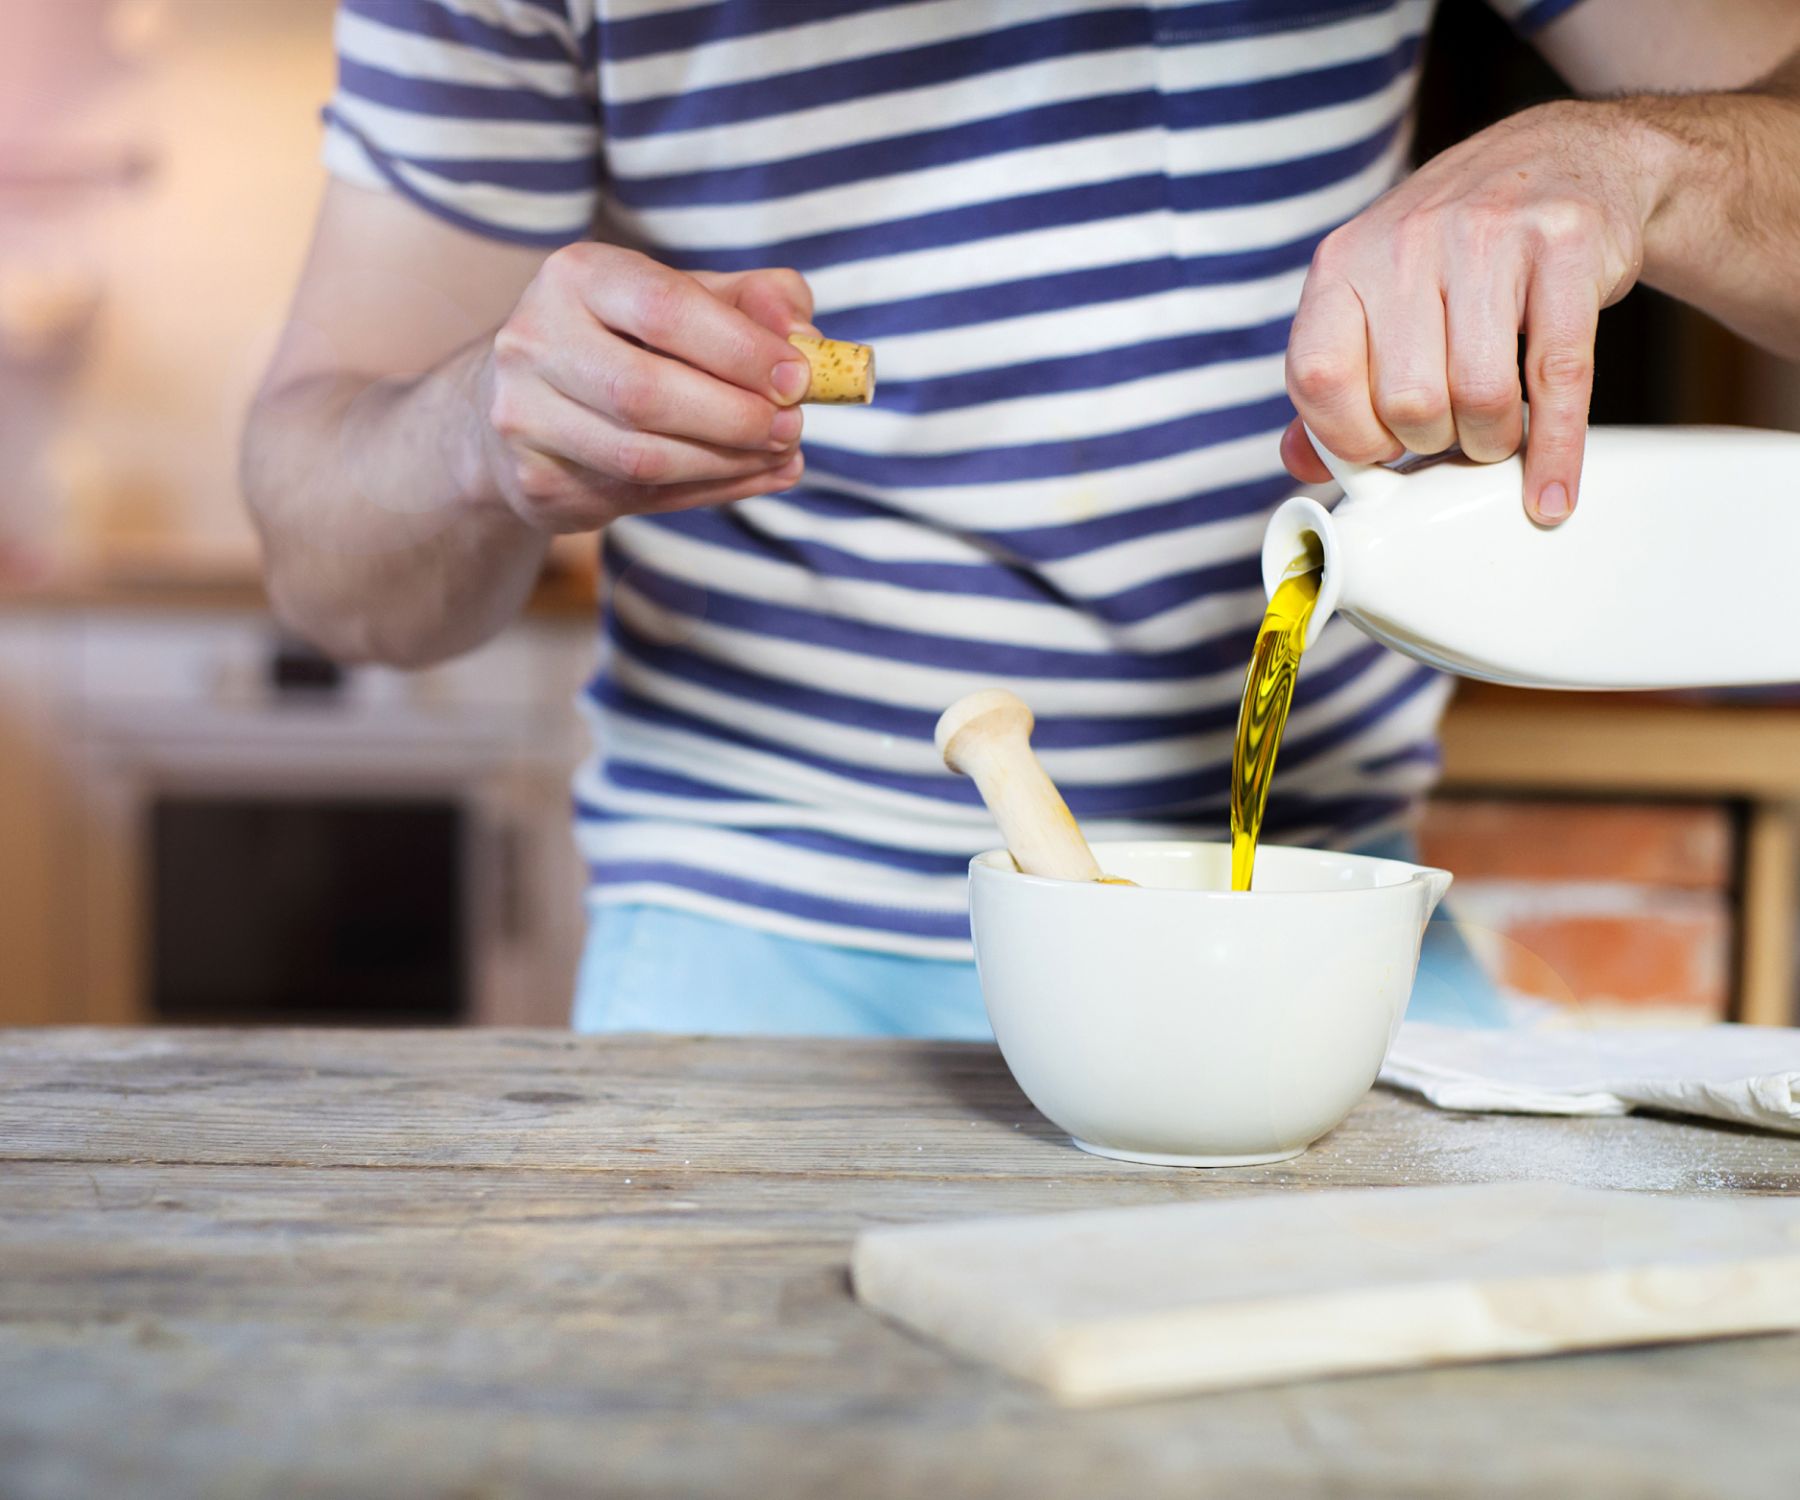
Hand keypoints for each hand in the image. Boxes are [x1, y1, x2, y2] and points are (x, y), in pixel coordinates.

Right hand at [477, 245, 814, 531]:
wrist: (523, 402)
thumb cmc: (628, 339)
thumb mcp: (689, 298)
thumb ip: (756, 302)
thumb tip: (806, 340)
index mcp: (577, 276)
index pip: (665, 310)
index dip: (741, 349)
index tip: (799, 378)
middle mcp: (535, 341)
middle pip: (647, 394)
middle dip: (736, 417)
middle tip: (792, 427)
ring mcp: (526, 417)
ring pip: (643, 458)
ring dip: (729, 463)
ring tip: (781, 454)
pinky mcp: (537, 481)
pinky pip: (639, 498)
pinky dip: (710, 490)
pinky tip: (752, 476)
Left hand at [1281, 101, 1652, 524]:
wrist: (1565, 160)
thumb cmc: (1457, 252)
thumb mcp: (1377, 298)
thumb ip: (1336, 382)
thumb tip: (1300, 462)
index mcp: (1344, 262)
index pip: (1317, 377)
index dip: (1348, 437)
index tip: (1380, 448)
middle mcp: (1408, 241)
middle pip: (1408, 403)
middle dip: (1430, 443)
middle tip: (1448, 431)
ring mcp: (1490, 236)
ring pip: (1481, 396)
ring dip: (1490, 442)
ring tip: (1495, 431)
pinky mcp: (1566, 245)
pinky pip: (1560, 377)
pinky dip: (1554, 452)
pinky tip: (1549, 493)